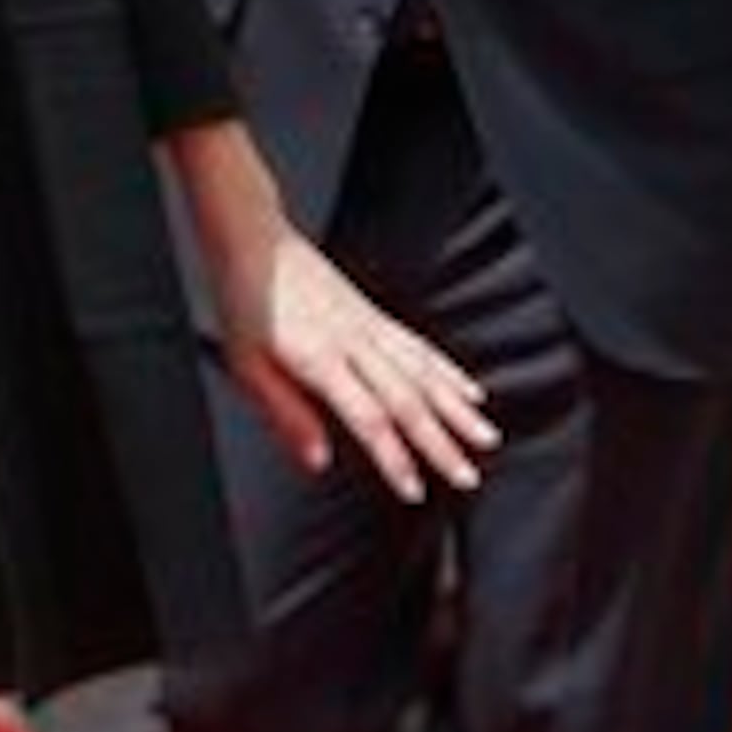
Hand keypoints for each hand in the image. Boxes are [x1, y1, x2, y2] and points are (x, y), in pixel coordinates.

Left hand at [168, 120, 494, 500]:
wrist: (254, 241)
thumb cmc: (245, 303)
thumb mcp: (245, 366)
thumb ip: (285, 415)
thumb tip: (317, 460)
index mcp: (320, 359)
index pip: (368, 417)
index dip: (394, 458)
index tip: (414, 490)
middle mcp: (353, 342)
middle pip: (408, 399)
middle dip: (442, 442)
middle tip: (467, 477)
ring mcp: (369, 325)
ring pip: (425, 371)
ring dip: (458, 408)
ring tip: (486, 438)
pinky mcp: (375, 314)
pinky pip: (420, 345)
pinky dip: (449, 370)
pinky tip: (469, 390)